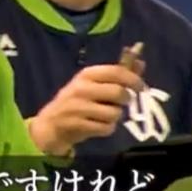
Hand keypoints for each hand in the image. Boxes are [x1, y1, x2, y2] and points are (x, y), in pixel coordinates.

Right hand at [28, 56, 146, 155]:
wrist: (50, 124)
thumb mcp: (94, 83)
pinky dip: (106, 129)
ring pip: (115, 113)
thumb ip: (118, 73)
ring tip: (104, 115)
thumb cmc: (77, 101)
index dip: (133, 79)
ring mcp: (78, 107)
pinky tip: (97, 125)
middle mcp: (81, 88)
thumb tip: (140, 61)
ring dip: (114, 117)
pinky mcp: (78, 125)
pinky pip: (106, 128)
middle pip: (119, 93)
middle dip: (125, 100)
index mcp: (87, 74)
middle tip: (119, 103)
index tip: (141, 87)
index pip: (116, 71)